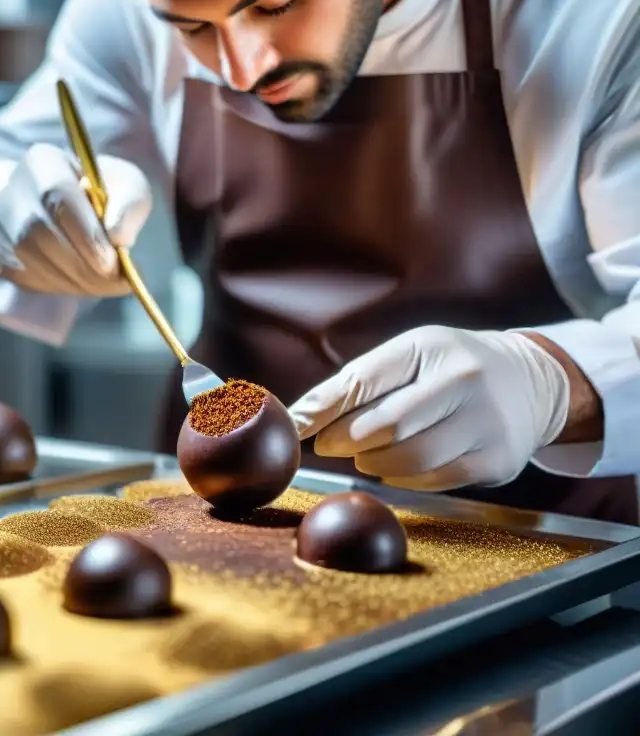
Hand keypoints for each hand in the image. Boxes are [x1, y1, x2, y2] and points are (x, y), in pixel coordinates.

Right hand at [0, 143, 151, 295]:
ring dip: (72, 281)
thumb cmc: (101, 193)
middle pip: (39, 234)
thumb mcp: (126, 185)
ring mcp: (0, 226)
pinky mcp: (0, 255)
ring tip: (104, 283)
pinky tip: (82, 283)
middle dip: (82, 265)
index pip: (58, 198)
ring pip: (29, 261)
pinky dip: (58, 287)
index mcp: (43, 163)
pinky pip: (24, 279)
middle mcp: (12, 191)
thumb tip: (117, 237)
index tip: (113, 260)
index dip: (86, 235)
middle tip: (114, 280)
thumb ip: (128, 204)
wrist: (67, 206)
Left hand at [288, 326, 570, 490]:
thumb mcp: (409, 356)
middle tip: (328, 444)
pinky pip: (433, 480)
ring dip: (373, 463)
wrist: (532, 382)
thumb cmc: (450, 368)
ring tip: (365, 454)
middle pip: (385, 425)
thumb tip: (298, 418)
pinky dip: (403, 479)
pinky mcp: (498, 461)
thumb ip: (356, 383)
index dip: (323, 408)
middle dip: (345, 439)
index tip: (295, 427)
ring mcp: (487, 422)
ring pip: (408, 459)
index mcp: (431, 346)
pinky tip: (396, 467)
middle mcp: (465, 379)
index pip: (364, 379)